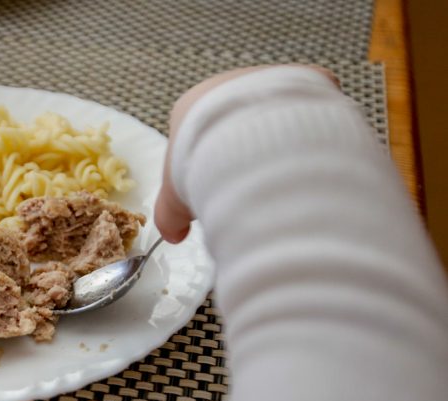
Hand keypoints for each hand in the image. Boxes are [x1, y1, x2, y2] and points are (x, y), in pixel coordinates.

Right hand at [153, 65, 338, 242]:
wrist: (252, 139)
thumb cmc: (203, 165)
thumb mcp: (176, 199)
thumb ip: (170, 217)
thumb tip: (174, 236)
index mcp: (192, 106)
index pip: (197, 138)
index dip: (206, 169)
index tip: (217, 192)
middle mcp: (229, 85)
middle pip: (238, 124)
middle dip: (245, 155)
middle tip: (253, 187)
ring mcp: (268, 78)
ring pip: (275, 114)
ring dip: (279, 142)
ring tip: (284, 176)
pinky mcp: (307, 78)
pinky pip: (313, 105)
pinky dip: (315, 128)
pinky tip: (312, 155)